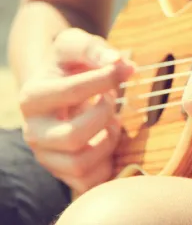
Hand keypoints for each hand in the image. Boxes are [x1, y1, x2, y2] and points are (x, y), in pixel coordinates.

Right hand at [19, 28, 134, 193]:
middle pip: (73, 137)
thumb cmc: (70, 65)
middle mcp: (33, 131)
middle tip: (111, 100)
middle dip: (104, 116)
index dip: (105, 79)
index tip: (122, 70)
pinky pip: (89, 182)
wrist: (58, 85)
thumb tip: (123, 64)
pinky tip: (108, 139)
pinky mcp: (63, 172)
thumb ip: (97, 50)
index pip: (71, 92)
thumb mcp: (78, 46)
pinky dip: (107, 162)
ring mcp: (47, 156)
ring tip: (111, 121)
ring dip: (108, 140)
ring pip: (81, 164)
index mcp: (33, 97)